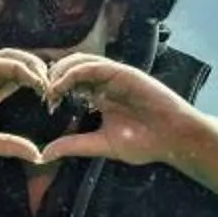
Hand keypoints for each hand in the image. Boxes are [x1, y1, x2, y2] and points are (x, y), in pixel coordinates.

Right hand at [0, 51, 56, 165]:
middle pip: (23, 64)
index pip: (23, 79)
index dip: (42, 84)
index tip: (55, 100)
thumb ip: (8, 145)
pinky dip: (19, 67)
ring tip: (49, 83)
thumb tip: (37, 155)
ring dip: (35, 66)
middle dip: (44, 71)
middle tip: (60, 88)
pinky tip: (34, 80)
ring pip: (14, 57)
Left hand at [31, 56, 200, 168]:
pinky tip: (62, 84)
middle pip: (70, 68)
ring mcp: (114, 75)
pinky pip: (94, 66)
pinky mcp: (123, 72)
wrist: (173, 138)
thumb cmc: (144, 142)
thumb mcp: (101, 144)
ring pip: (79, 62)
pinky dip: (74, 72)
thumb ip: (74, 145)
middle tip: (44, 94)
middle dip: (53, 77)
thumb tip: (45, 154)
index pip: (69, 84)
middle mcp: (104, 83)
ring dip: (60, 72)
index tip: (45, 105)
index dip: (54, 90)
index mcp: (99, 96)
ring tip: (50, 88)